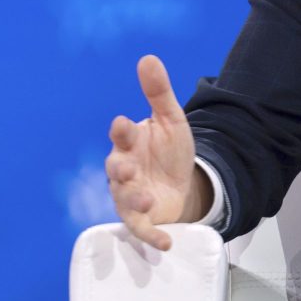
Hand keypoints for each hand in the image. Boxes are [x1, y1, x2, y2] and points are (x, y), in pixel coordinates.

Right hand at [105, 55, 208, 249]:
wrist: (184, 182)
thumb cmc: (169, 150)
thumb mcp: (171, 119)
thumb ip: (158, 92)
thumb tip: (148, 57)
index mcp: (130, 143)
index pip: (121, 135)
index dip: (121, 131)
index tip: (123, 124)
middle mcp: (124, 170)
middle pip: (116, 169)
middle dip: (120, 169)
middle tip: (127, 168)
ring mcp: (130, 195)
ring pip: (125, 199)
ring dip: (133, 199)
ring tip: (147, 198)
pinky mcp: (143, 217)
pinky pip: (142, 229)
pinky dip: (152, 237)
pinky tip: (166, 243)